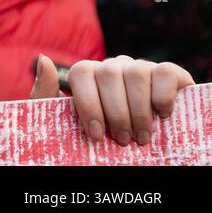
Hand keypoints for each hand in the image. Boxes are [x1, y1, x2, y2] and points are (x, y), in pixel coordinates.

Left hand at [29, 53, 194, 145]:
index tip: (97, 134)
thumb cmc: (100, 136)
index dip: (88, 103)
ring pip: (136, 73)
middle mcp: (114, 66)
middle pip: (108, 73)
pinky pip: (165, 72)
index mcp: (89, 75)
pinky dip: (163, 96)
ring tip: (141, 136)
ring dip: (139, 111)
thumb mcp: (67, 121)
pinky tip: (162, 115)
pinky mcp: (170, 75)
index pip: (81, 71)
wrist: (139, 153)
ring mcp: (141, 68)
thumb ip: (46, 93)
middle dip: (115, 113)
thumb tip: (43, 59)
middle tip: (123, 140)